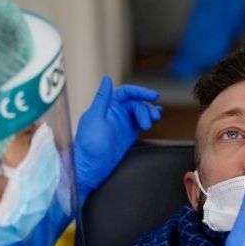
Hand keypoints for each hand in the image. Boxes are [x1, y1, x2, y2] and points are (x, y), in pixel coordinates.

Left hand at [73, 76, 161, 197]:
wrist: (91, 167)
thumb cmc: (89, 143)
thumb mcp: (94, 117)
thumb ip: (102, 98)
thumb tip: (107, 78)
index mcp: (106, 106)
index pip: (126, 93)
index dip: (140, 92)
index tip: (153, 96)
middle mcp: (115, 113)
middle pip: (136, 103)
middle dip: (146, 109)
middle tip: (152, 120)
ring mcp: (122, 124)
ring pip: (140, 112)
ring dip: (149, 114)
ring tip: (153, 122)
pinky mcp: (128, 135)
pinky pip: (140, 123)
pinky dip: (149, 119)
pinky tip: (156, 118)